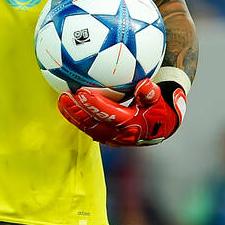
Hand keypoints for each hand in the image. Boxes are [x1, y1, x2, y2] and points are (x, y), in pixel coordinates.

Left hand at [58, 75, 186, 146]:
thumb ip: (151, 93)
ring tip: (61, 101)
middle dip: (78, 111)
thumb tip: (144, 85)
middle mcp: (121, 136)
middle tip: (64, 96)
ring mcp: (113, 139)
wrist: (163, 124)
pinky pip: (89, 128)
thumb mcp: (160, 99)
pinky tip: (67, 106)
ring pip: (89, 128)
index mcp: (134, 126)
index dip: (96, 104)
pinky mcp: (107, 138)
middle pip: (95, 124)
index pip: (111, 115)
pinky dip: (77, 118)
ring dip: (74, 115)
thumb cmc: (161, 106)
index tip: (82, 92)